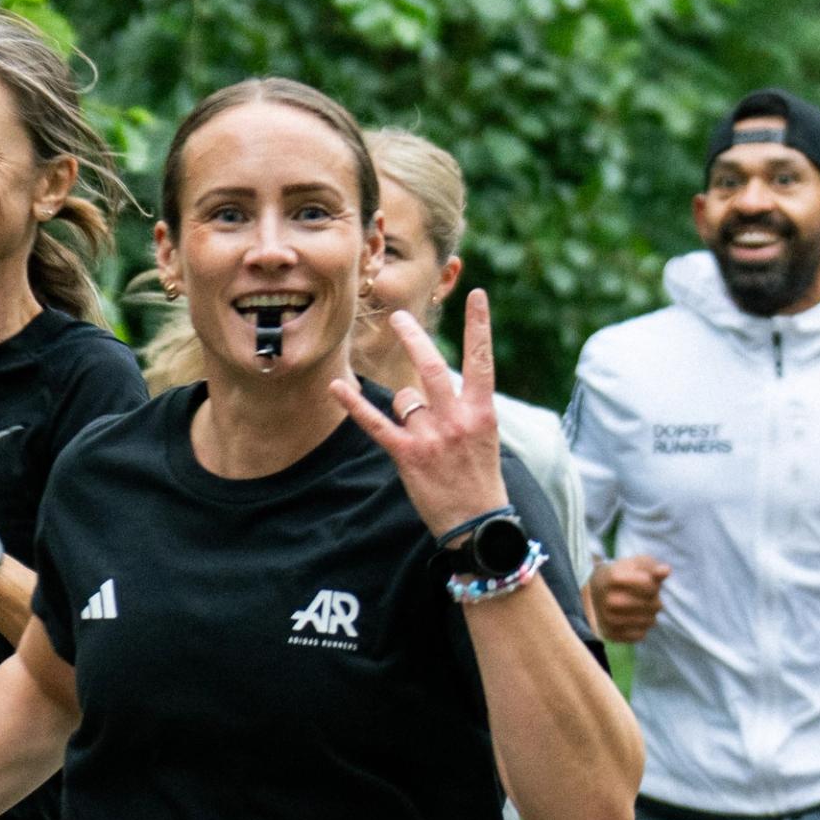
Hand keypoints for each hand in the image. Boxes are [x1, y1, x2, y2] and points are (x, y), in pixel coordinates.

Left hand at [329, 291, 511, 538]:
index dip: (479, 325)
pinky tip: (336, 387)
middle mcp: (457, 420)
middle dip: (413, 339)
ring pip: (405, 397)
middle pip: (432, 367)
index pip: (482, 360)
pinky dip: (354, 404)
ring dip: (404, 401)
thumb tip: (425, 385)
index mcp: (482, 413)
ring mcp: (432, 438)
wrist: (477, 525)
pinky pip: (376, 423)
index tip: (477, 295)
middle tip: (399, 317)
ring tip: (414, 421)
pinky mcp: (408, 456)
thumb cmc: (480, 480)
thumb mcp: (483, 438)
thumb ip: (461, 407)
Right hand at [586, 553, 672, 644]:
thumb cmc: (623, 575)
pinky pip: (640, 635)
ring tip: (643, 607)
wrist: (595, 591)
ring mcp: (608, 619)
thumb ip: (652, 566)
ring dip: (651, 614)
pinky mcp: (611, 634)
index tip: (649, 583)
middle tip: (649, 597)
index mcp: (613, 577)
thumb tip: (665, 571)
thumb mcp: (636, 564)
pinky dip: (642, 627)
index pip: (649, 584)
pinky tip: (635, 618)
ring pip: (649, 621)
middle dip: (656, 600)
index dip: (654, 584)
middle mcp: (609, 599)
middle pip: (653, 605)